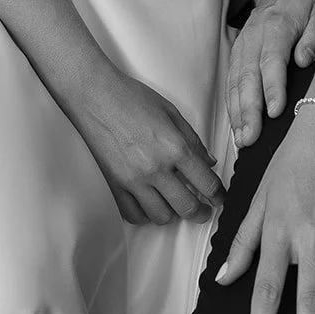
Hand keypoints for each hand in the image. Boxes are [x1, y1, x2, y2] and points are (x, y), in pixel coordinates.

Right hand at [77, 62, 225, 226]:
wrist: (95, 96)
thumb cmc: (132, 98)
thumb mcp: (171, 112)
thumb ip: (193, 140)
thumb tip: (208, 162)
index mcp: (174, 147)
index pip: (206, 183)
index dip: (217, 195)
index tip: (219, 198)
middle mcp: (155, 168)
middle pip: (186, 207)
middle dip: (200, 212)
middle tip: (203, 210)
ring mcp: (133, 180)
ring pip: (161, 216)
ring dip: (172, 213)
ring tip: (175, 204)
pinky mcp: (114, 185)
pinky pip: (134, 215)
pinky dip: (146, 214)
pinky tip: (150, 203)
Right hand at [226, 0, 314, 149]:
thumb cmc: (304, 7)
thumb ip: (313, 35)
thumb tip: (304, 60)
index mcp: (277, 26)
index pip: (272, 60)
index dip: (272, 87)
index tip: (275, 112)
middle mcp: (254, 37)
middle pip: (249, 76)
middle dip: (249, 110)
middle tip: (252, 137)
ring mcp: (241, 47)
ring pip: (235, 82)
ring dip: (237, 113)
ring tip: (242, 140)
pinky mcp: (236, 56)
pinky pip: (230, 83)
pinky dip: (232, 107)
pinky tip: (236, 128)